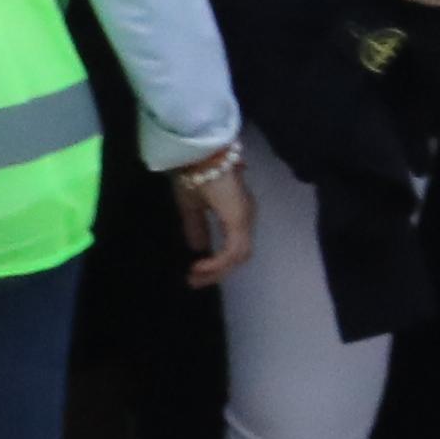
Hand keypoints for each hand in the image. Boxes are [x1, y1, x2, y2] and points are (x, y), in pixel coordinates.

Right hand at [168, 153, 258, 288]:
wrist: (200, 156)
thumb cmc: (195, 175)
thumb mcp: (192, 207)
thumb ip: (196, 228)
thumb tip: (197, 249)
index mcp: (238, 214)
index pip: (236, 246)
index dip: (218, 264)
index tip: (194, 274)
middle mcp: (246, 217)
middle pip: (240, 255)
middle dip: (217, 272)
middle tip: (194, 282)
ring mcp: (245, 218)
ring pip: (239, 256)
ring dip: (217, 270)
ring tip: (194, 276)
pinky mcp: (239, 219)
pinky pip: (234, 250)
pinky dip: (218, 262)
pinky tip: (199, 265)